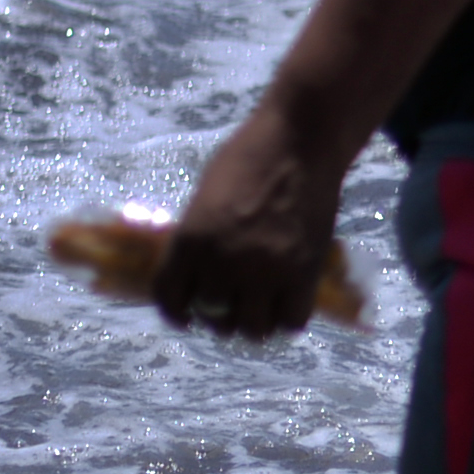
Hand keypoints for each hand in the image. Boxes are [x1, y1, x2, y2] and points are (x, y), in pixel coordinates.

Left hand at [150, 99, 347, 340]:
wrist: (295, 145)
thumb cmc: (244, 160)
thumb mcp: (203, 198)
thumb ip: (197, 237)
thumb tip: (196, 271)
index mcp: (189, 240)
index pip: (169, 297)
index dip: (175, 313)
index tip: (185, 317)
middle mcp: (223, 263)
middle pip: (213, 317)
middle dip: (217, 317)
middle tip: (227, 309)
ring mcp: (265, 272)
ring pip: (253, 328)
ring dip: (253, 323)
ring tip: (257, 311)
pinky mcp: (304, 274)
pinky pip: (291, 320)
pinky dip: (287, 318)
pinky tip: (285, 305)